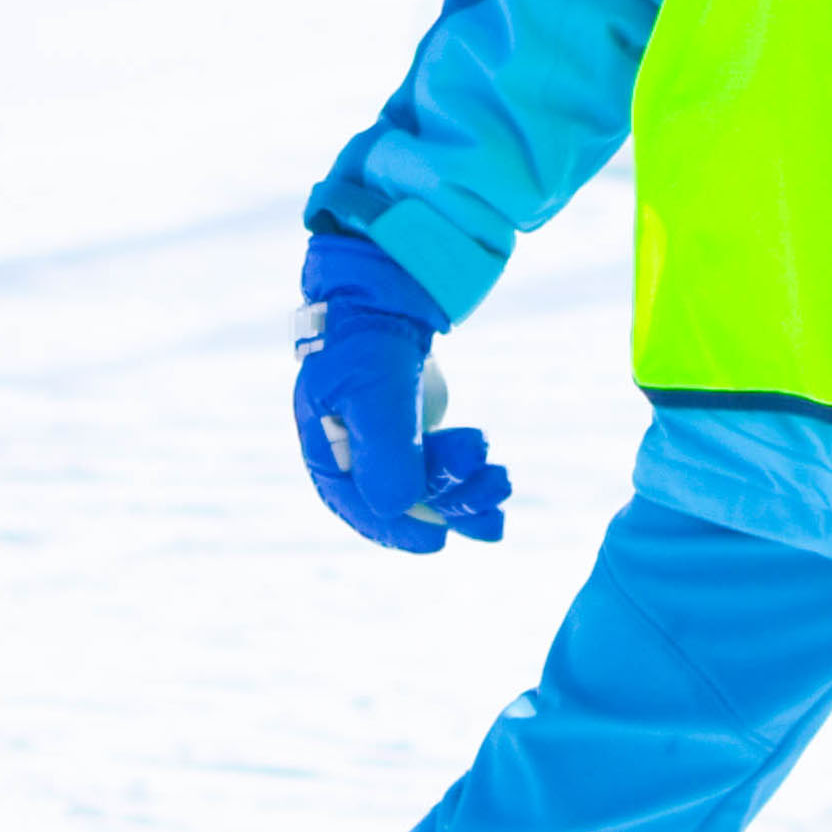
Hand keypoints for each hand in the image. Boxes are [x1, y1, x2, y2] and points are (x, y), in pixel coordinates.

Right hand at [294, 233, 510, 553]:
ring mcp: (384, 445)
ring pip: (428, 488)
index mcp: (327, 452)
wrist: (385, 290)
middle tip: (497, 481)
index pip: (359, 506)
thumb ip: (386, 450)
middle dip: (453, 498)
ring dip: (467, 491)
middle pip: (404, 499)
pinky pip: (440, 470)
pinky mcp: (412, 433)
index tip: (440, 542)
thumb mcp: (373, 390)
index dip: (398, 529)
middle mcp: (352, 456)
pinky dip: (467, 479)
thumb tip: (401, 508)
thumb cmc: (367, 339)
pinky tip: (497, 481)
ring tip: (504, 480)